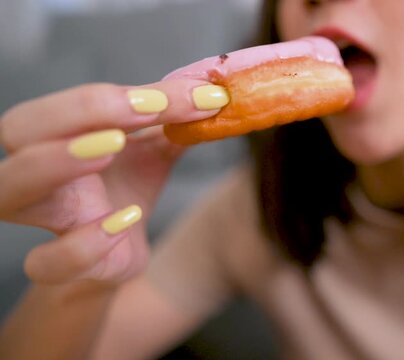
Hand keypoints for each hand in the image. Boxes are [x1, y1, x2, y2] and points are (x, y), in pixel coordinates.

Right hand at [0, 81, 227, 284]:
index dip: (111, 97)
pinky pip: (46, 262)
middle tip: (140, 111)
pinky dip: (82, 244)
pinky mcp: (63, 268)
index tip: (179, 96)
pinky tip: (124, 221)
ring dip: (55, 164)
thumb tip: (212, 89)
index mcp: (59, 137)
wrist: (117, 254)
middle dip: (74, 114)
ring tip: (110, 148)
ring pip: (10, 192)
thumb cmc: (124, 192)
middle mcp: (39, 174)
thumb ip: (176, 120)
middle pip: (18, 131)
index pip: (65, 105)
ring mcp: (48, 221)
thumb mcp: (153, 149)